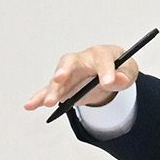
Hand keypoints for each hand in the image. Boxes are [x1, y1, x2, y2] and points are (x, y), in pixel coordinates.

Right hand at [21, 43, 138, 112]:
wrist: (111, 71)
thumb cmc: (119, 67)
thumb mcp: (128, 71)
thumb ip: (124, 76)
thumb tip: (118, 80)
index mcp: (100, 54)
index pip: (102, 60)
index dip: (105, 70)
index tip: (108, 82)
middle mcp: (81, 60)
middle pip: (70, 63)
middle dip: (64, 70)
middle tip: (60, 79)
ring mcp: (69, 72)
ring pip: (57, 79)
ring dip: (52, 90)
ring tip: (48, 102)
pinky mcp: (63, 85)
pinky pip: (49, 90)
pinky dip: (40, 97)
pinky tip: (31, 105)